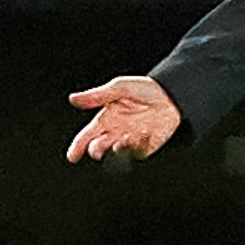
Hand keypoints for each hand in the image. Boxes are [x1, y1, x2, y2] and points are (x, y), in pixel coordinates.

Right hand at [66, 77, 181, 162]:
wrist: (172, 94)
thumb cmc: (145, 88)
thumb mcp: (119, 88)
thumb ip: (96, 96)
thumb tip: (73, 98)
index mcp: (106, 118)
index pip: (88, 135)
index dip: (78, 146)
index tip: (73, 156)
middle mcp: (116, 131)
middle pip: (99, 147)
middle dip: (96, 150)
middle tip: (97, 149)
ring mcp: (130, 140)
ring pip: (116, 153)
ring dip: (117, 148)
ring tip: (123, 138)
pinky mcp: (145, 146)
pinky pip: (137, 153)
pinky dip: (137, 146)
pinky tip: (143, 132)